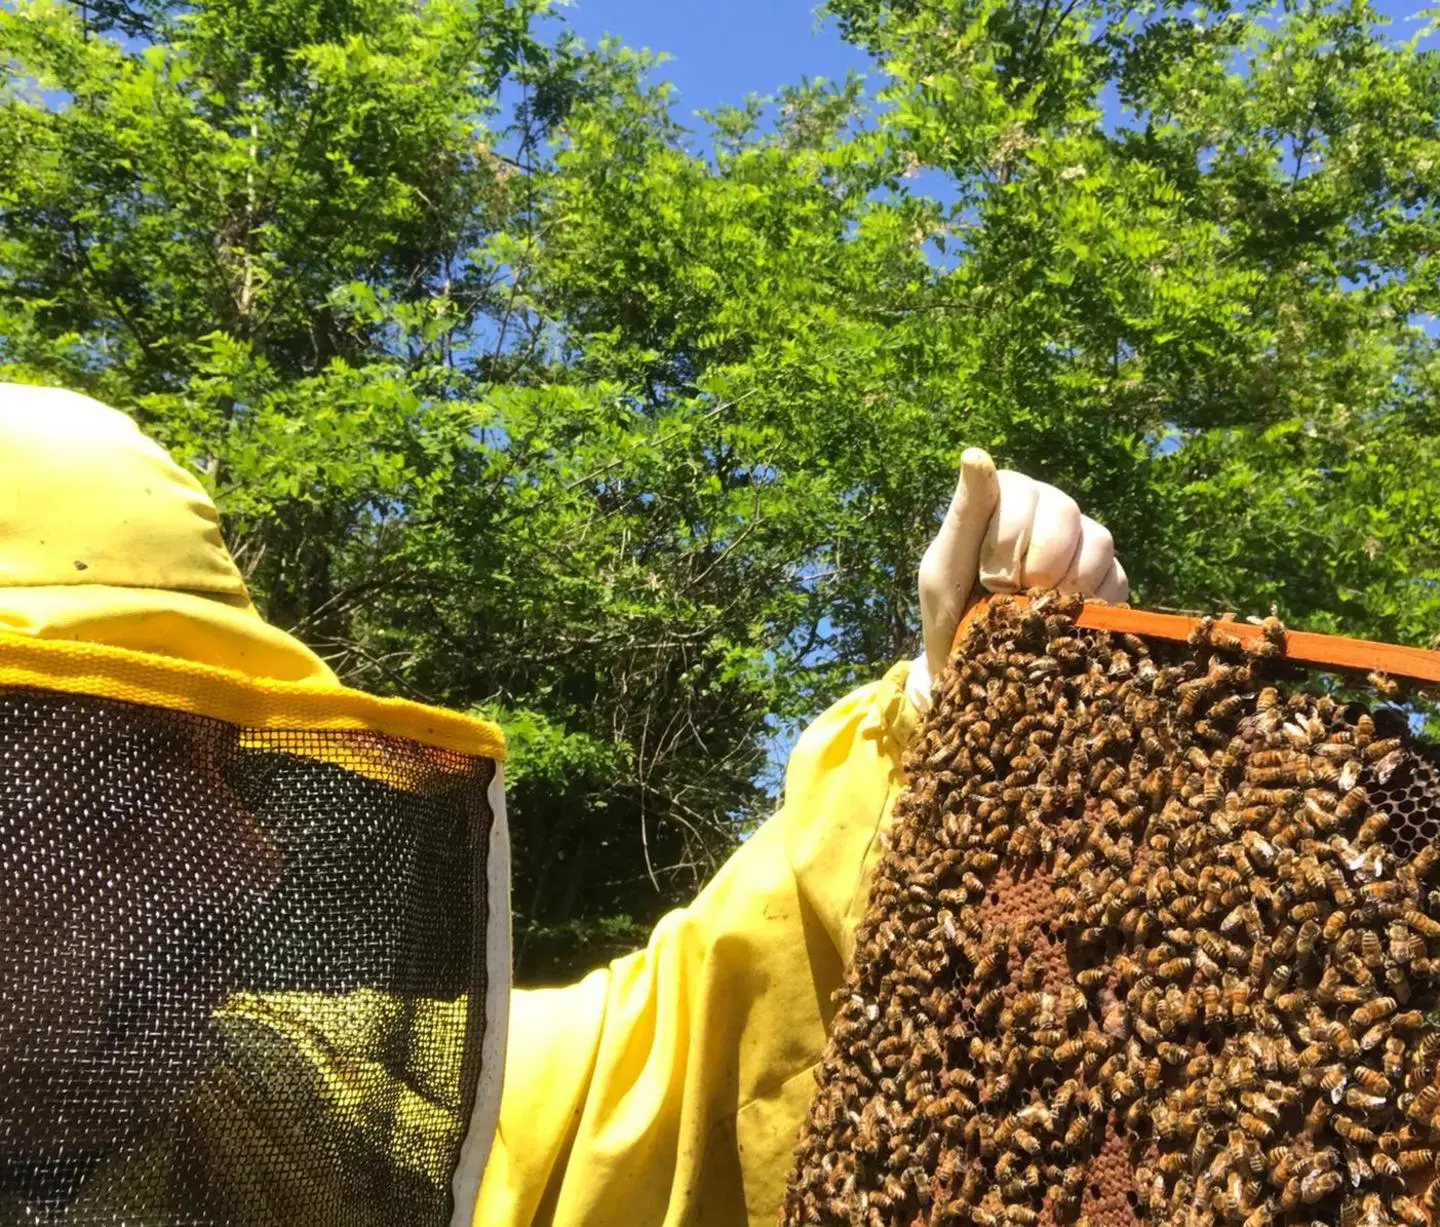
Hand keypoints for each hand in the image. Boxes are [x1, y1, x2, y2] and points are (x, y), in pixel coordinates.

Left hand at [905, 449, 1128, 711]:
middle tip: (1012, 595)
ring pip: (1098, 541)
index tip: (987, 577)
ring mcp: (1084, 540)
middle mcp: (1051, 507)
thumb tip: (974, 453)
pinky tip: (1061, 621)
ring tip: (1035, 610)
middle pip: (1064, 512)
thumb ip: (964, 512)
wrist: (978, 664)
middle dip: (1035, 564)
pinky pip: (1116, 578)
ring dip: (1064, 585)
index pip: (1022, 494)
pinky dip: (1090, 605)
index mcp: (1010, 494)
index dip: (1007, 542)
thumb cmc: (952, 608)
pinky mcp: (1109, 576)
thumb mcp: (944, 566)